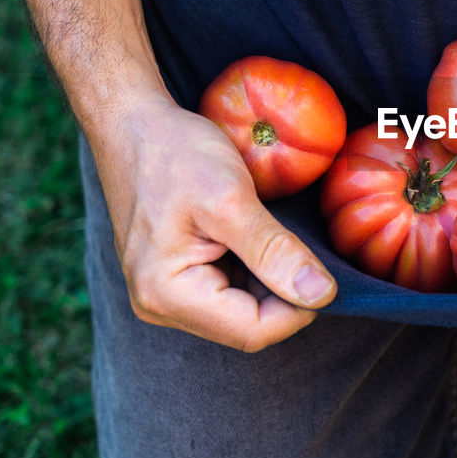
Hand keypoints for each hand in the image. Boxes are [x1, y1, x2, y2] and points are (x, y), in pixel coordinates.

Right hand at [88, 93, 336, 351]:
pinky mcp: (175, 280)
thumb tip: (321, 295)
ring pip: (242, 311)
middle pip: (248, 325)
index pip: (253, 331)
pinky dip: (253, 271)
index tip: (322, 270)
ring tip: (269, 234)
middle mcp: (160, 306)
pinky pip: (229, 292)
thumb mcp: (232, 199)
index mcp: (167, 294)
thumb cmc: (176, 155)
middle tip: (296, 244)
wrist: (134, 126)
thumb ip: (274, 251)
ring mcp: (165, 295)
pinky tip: (253, 237)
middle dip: (282, 293)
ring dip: (269, 280)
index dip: (298, 308)